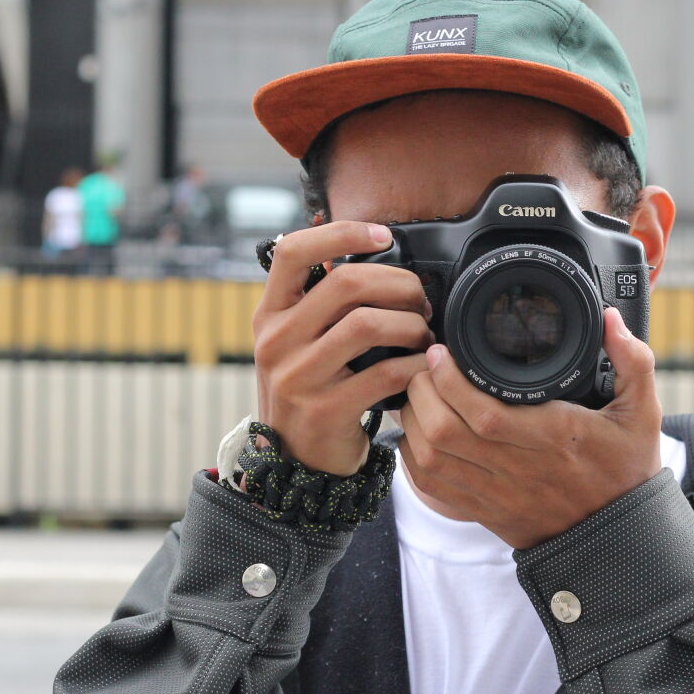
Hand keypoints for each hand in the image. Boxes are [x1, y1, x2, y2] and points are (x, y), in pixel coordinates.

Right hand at [253, 221, 432, 474]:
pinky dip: (414, 366)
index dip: (341, 233)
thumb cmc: (309, 390)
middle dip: (397, 285)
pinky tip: (422, 367)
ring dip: (409, 325)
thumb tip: (369, 251)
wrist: (297, 460)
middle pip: (346, 283)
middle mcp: (276, 341)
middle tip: (420, 302)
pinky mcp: (324, 410)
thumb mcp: (296, 342)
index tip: (382, 236)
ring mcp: (297, 377)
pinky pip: (384, 373)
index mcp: (269, 315)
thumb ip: (320, 302)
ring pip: (367, 324)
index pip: (293, 252)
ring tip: (423, 336)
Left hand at [397, 307, 661, 548]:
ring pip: (430, 457)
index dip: (451, 381)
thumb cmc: (626, 471)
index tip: (441, 352)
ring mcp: (495, 493)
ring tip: (418, 390)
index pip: (484, 413)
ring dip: (412, 420)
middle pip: (444, 432)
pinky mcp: (481, 510)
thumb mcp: (642, 413)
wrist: (618, 538)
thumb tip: (610, 318)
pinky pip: (430, 486)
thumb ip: (633, 361)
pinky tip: (418, 429)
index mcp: (552, 439)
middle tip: (423, 365)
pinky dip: (412, 454)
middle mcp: (517, 469)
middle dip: (421, 391)